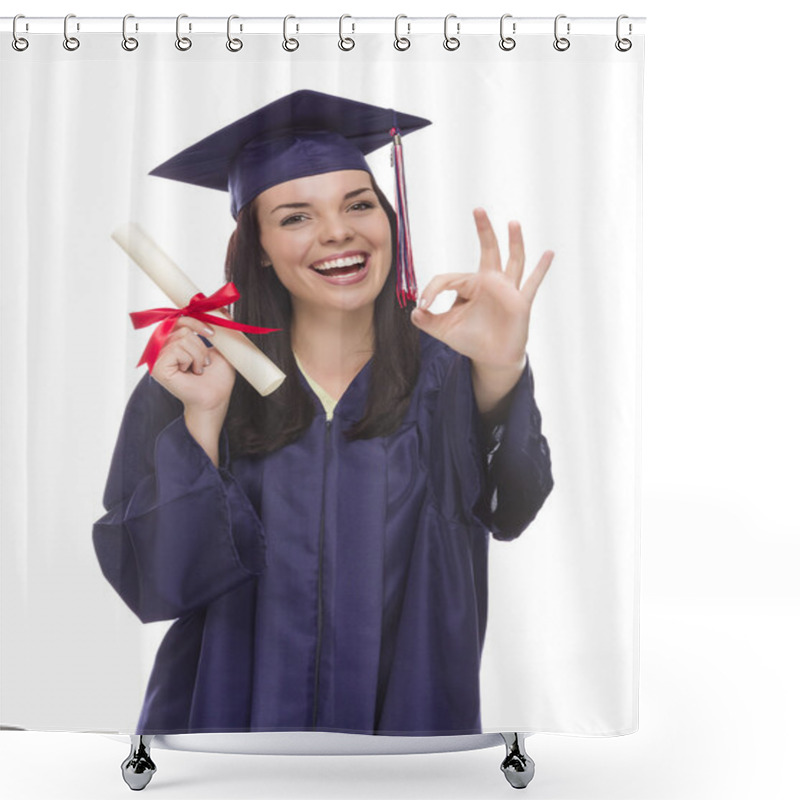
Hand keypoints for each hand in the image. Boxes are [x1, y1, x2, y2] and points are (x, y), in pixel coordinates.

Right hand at [151, 314, 235, 414]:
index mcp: (173, 340)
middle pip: (183, 326)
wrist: (215, 397)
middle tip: (205, 361)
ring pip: (183, 337)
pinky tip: (190, 373)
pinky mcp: (156, 366)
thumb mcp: (221, 346)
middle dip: (201, 344)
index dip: (197, 321)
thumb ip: (217, 327)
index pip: (180, 318)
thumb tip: (221, 307)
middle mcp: (161, 346)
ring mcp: (156, 356)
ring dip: (198, 354)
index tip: (212, 333)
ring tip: (198, 369)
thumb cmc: (217, 377)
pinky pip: (177, 349)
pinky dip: (190, 360)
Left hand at [410, 209, 552, 368]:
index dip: (433, 290)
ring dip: (513, 242)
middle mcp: (490, 282)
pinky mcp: (520, 303)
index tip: (424, 305)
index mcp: (470, 286)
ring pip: (513, 260)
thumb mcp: (444, 330)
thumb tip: (414, 310)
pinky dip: (541, 269)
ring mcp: (507, 290)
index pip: (450, 278)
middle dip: (483, 230)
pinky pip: (532, 283)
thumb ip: (426, 321)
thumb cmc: (470, 340)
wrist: (491, 358)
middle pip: (488, 250)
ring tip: (512, 223)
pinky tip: (549, 253)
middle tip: (477, 209)